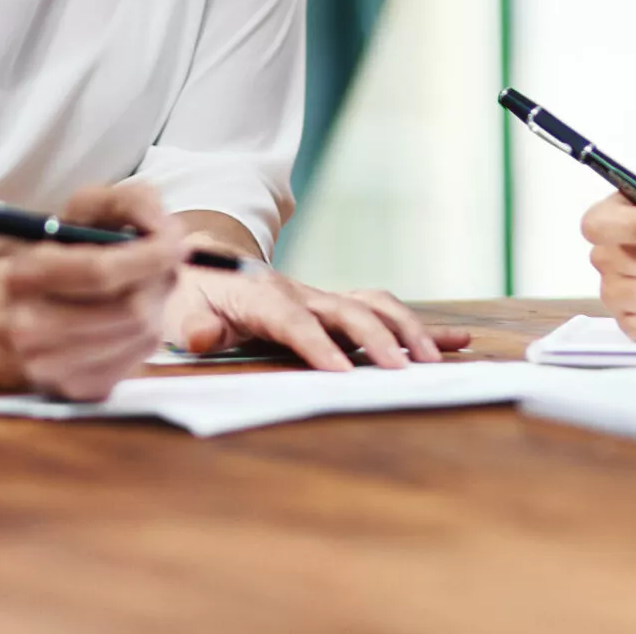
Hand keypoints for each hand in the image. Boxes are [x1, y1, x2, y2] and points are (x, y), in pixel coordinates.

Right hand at [0, 182, 183, 399]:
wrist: (4, 311)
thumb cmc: (60, 252)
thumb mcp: (85, 209)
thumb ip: (131, 201)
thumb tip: (167, 229)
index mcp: (25, 276)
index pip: (101, 271)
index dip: (150, 255)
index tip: (174, 240)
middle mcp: (29, 328)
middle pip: (130, 309)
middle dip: (160, 281)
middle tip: (169, 260)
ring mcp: (49, 368)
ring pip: (140, 337)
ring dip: (157, 307)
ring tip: (146, 286)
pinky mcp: (74, 390)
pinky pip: (136, 362)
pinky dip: (145, 335)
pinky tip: (130, 318)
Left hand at [164, 261, 469, 371]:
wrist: (201, 264)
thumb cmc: (188, 293)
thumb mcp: (177, 310)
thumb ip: (193, 325)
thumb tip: (205, 336)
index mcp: (260, 296)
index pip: (292, 320)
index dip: (317, 345)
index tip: (342, 372)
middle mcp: (300, 292)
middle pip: (348, 310)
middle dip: (378, 339)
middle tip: (404, 372)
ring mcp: (322, 298)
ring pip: (375, 305)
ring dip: (408, 329)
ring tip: (435, 360)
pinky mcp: (336, 308)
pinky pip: (383, 310)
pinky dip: (421, 325)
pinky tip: (457, 342)